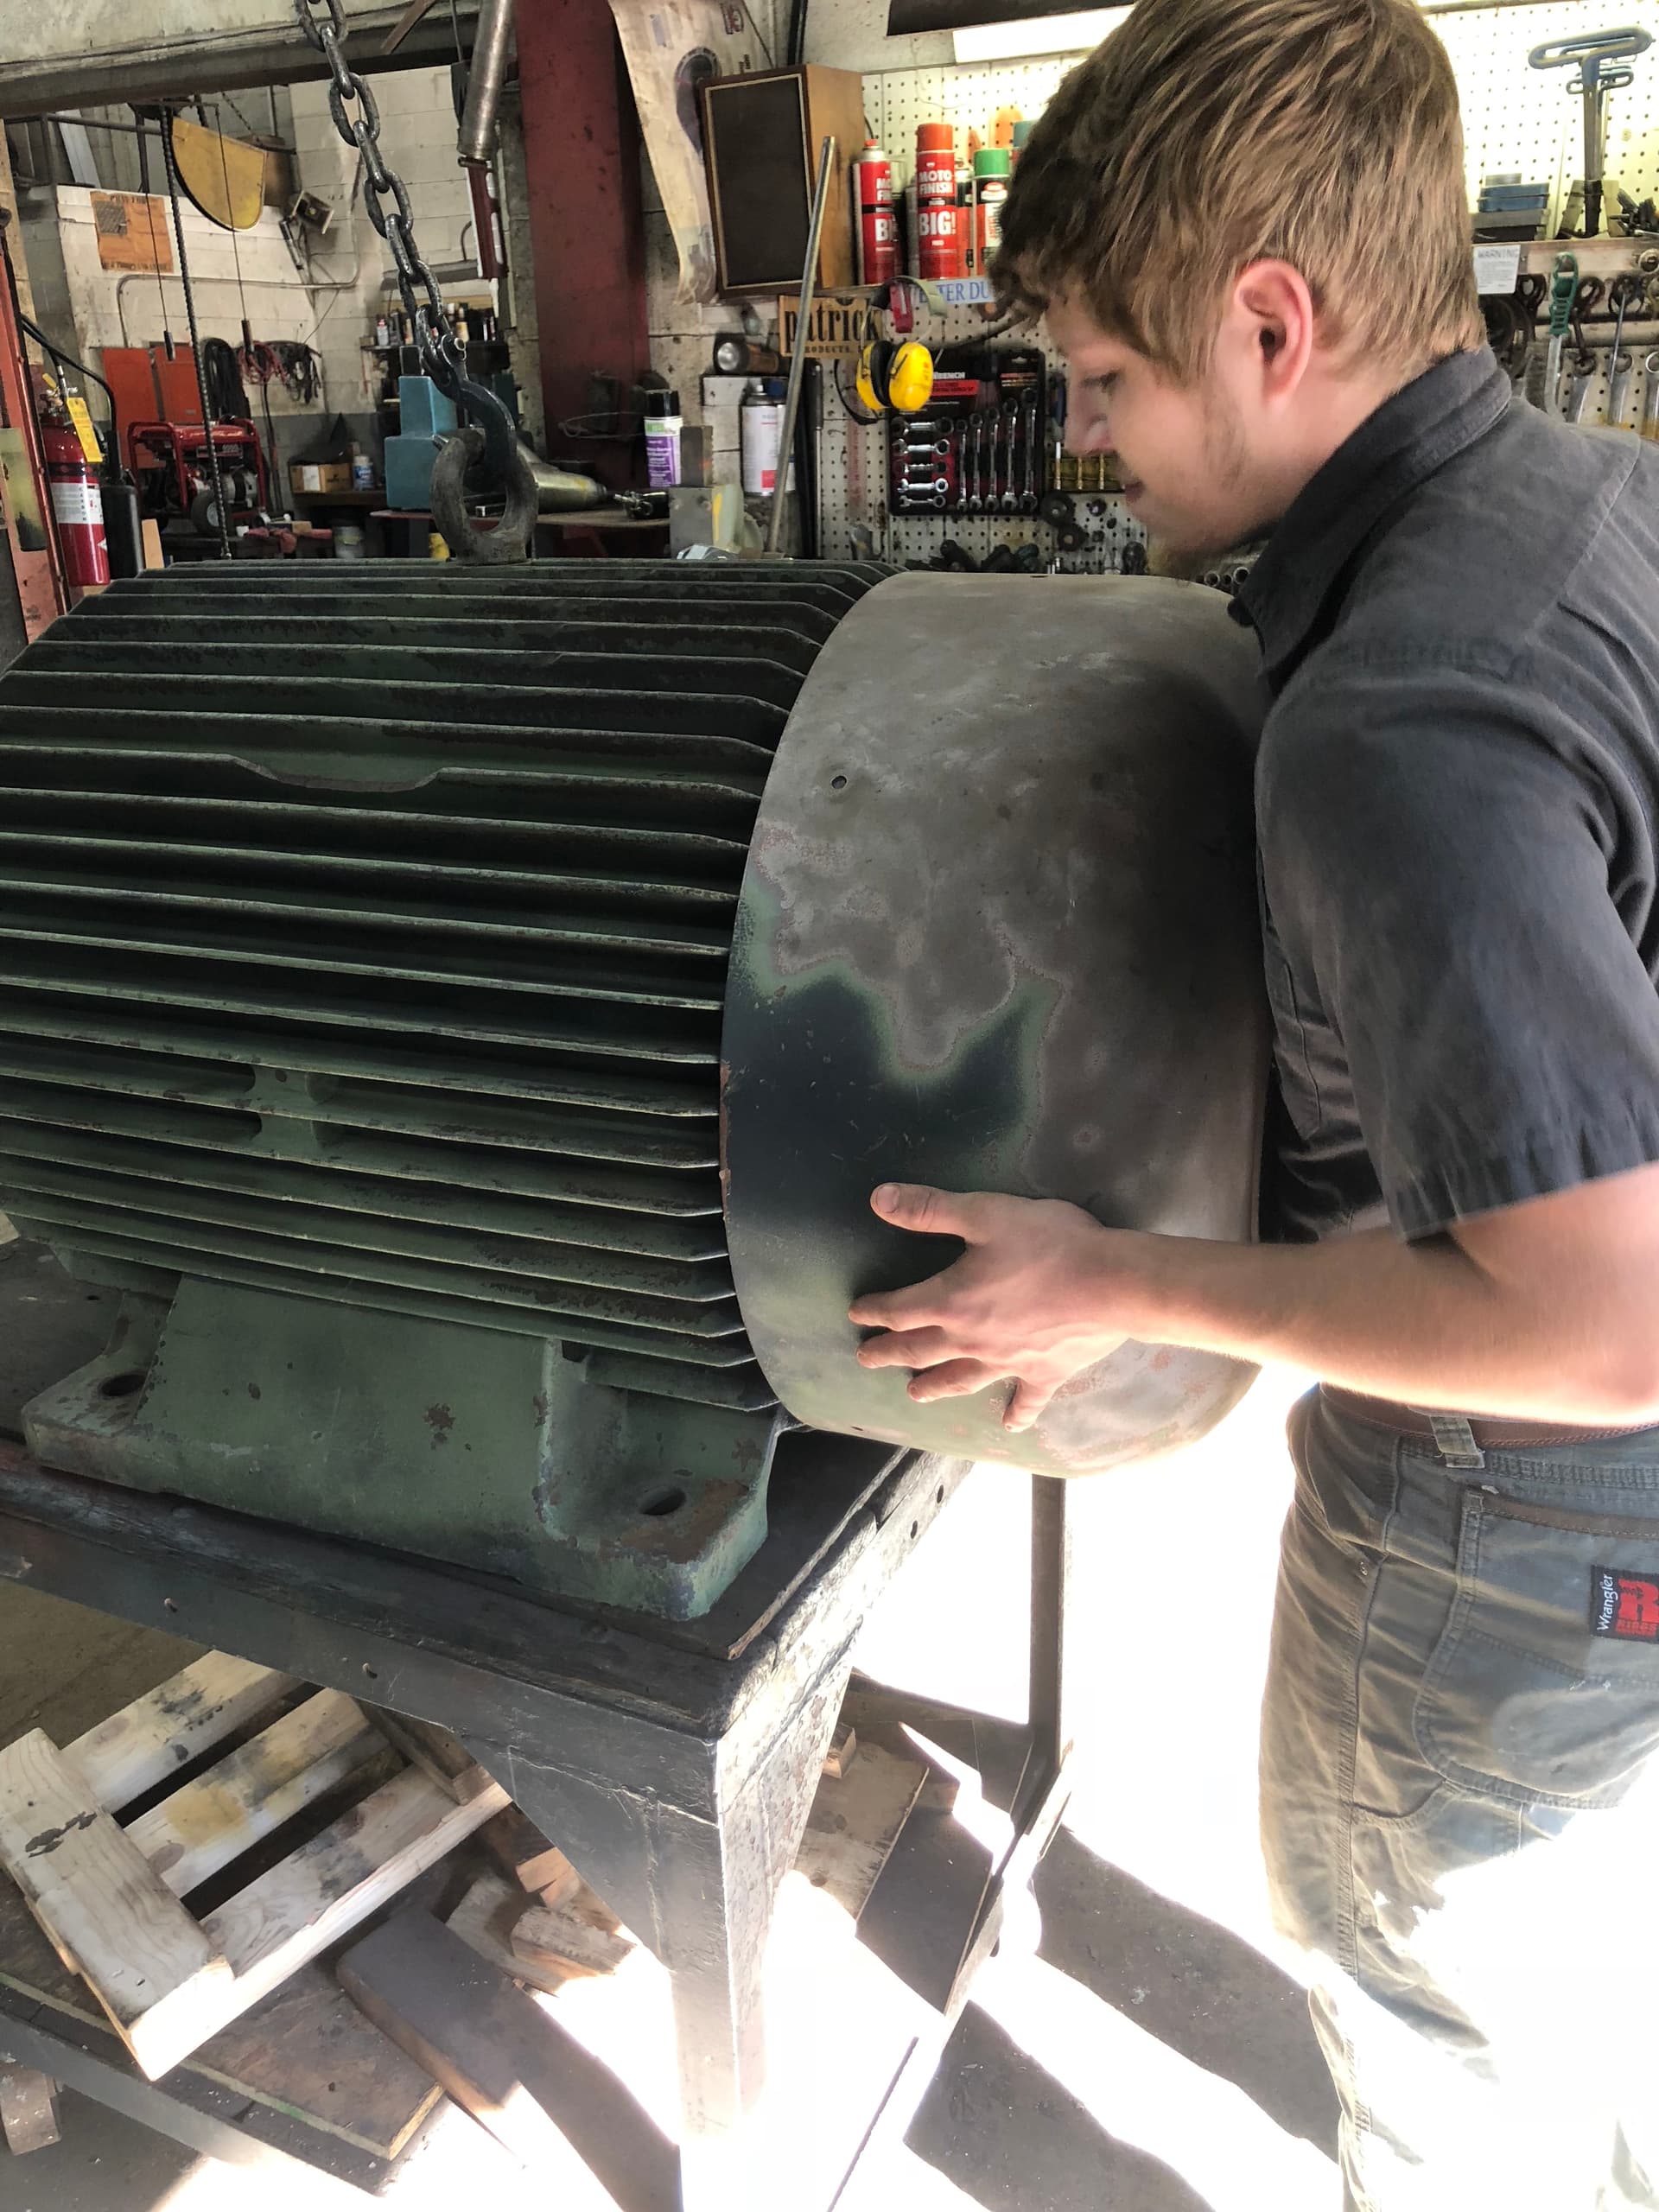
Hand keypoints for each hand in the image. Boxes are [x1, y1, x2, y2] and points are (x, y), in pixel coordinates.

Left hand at [848, 1183, 1159, 1431]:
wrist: (1111, 1284)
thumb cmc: (1047, 1244)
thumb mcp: (984, 1213)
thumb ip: (930, 1209)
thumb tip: (879, 1200)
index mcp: (951, 1301)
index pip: (900, 1309)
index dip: (876, 1310)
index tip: (858, 1314)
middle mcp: (970, 1340)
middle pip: (919, 1350)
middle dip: (889, 1353)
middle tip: (866, 1360)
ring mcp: (1007, 1362)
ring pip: (960, 1379)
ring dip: (934, 1386)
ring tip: (913, 1394)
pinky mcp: (1044, 1374)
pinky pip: (1026, 1400)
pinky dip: (1016, 1414)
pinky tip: (1009, 1425)